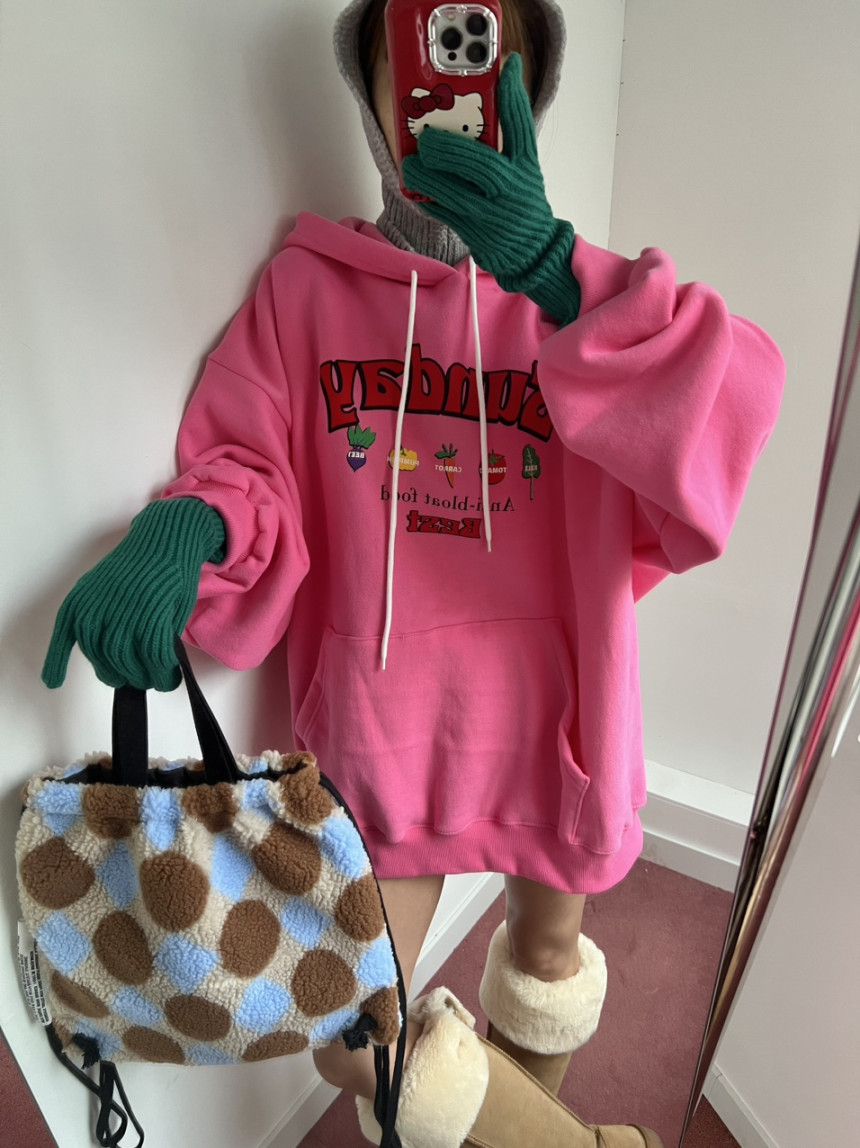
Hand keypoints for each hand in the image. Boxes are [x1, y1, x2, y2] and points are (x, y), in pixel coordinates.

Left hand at [42, 498, 225, 690]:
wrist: (164, 541)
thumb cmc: (140, 566)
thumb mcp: (102, 587)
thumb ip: (100, 618)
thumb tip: (110, 657)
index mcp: (80, 603)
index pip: (66, 640)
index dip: (57, 664)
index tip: (53, 682)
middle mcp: (97, 613)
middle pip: (105, 661)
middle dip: (121, 676)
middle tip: (135, 678)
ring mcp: (125, 616)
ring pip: (129, 664)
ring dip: (143, 678)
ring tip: (153, 678)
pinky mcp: (154, 618)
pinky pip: (155, 658)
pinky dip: (163, 674)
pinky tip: (168, 678)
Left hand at [402, 53, 579, 325]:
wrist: (532, 253)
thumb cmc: (520, 203)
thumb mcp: (525, 168)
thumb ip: (509, 136)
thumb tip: (486, 93)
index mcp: (526, 167)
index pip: (522, 126)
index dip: (514, 94)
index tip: (507, 64)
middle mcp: (512, 189)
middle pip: (482, 164)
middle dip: (450, 149)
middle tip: (426, 139)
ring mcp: (494, 215)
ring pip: (458, 194)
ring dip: (429, 178)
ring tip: (412, 164)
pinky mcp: (477, 234)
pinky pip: (447, 215)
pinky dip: (429, 201)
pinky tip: (416, 189)